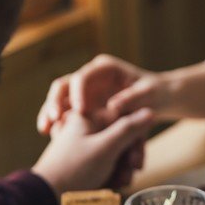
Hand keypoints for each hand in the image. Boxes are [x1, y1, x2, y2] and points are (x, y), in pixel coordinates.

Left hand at [32, 108, 153, 196]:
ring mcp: (86, 145)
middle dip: (128, 158)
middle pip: (122, 137)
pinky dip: (112, 174)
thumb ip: (129, 129)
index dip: (135, 139)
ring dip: (122, 169)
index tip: (135, 158)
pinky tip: (111, 185)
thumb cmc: (74, 169)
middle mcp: (87, 128)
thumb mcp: (105, 147)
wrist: (47, 195)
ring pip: (117, 153)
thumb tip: (150, 111)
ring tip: (118, 183)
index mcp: (88, 116)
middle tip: (130, 173)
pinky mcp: (85, 160)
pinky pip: (107, 163)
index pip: (124, 119)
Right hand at [37, 54, 170, 134]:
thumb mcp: (149, 95)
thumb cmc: (156, 94)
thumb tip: (114, 105)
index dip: (78, 92)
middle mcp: (91, 77)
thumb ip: (133, 98)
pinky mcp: (84, 105)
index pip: (84, 76)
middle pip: (64, 85)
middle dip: (56, 101)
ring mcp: (85, 91)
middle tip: (53, 119)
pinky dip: (57, 122)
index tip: (80, 110)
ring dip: (50, 113)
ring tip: (45, 130)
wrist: (159, 99)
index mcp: (105, 68)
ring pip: (60, 99)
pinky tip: (50, 135)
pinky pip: (65, 112)